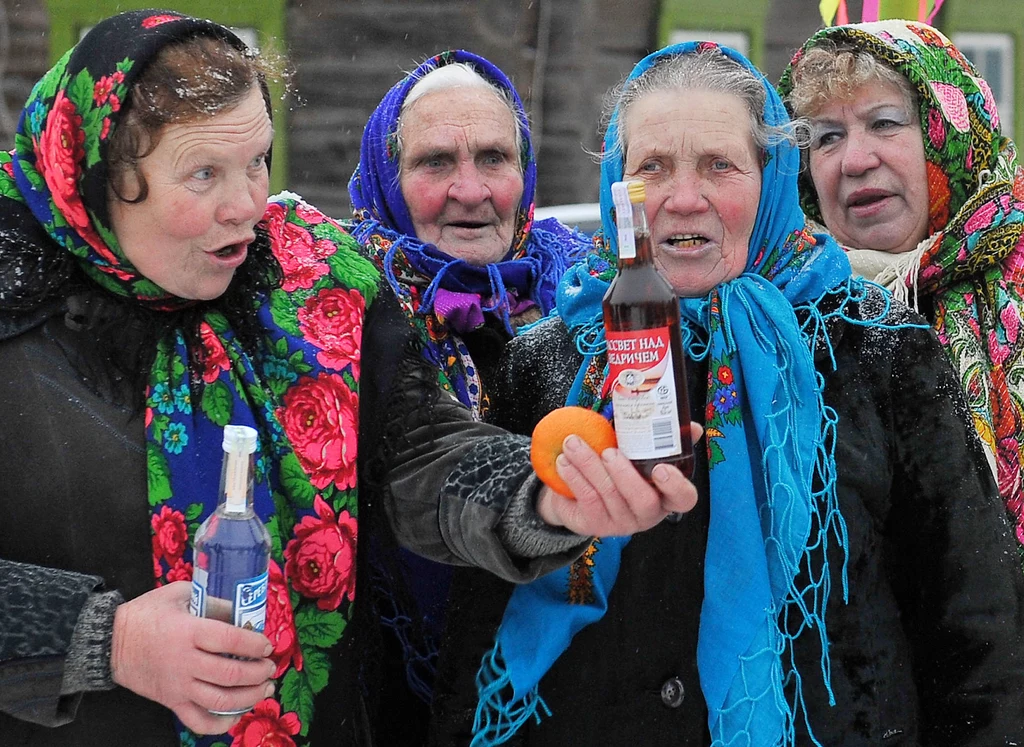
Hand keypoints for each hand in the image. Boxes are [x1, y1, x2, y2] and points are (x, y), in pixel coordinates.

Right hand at [110, 581, 275, 734]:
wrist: (109, 642)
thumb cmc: (147, 614)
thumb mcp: (180, 594)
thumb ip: (212, 601)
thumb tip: (242, 612)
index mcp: (189, 632)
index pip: (231, 640)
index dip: (255, 644)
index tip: (267, 645)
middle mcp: (185, 662)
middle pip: (231, 674)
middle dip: (259, 672)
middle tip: (270, 667)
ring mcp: (178, 686)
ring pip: (220, 700)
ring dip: (249, 697)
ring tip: (265, 688)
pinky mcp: (171, 702)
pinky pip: (198, 721)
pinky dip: (221, 723)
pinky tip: (237, 713)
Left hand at [536, 422, 701, 535]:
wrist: (579, 491)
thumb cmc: (618, 466)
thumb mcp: (639, 452)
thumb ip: (662, 438)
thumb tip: (694, 426)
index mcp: (666, 495)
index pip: (684, 498)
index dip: (675, 486)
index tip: (661, 467)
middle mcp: (648, 514)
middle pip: (643, 501)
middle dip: (625, 475)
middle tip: (608, 452)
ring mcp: (622, 523)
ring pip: (609, 496)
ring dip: (589, 465)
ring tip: (573, 443)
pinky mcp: (596, 526)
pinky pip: (587, 501)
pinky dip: (575, 477)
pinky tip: (564, 461)